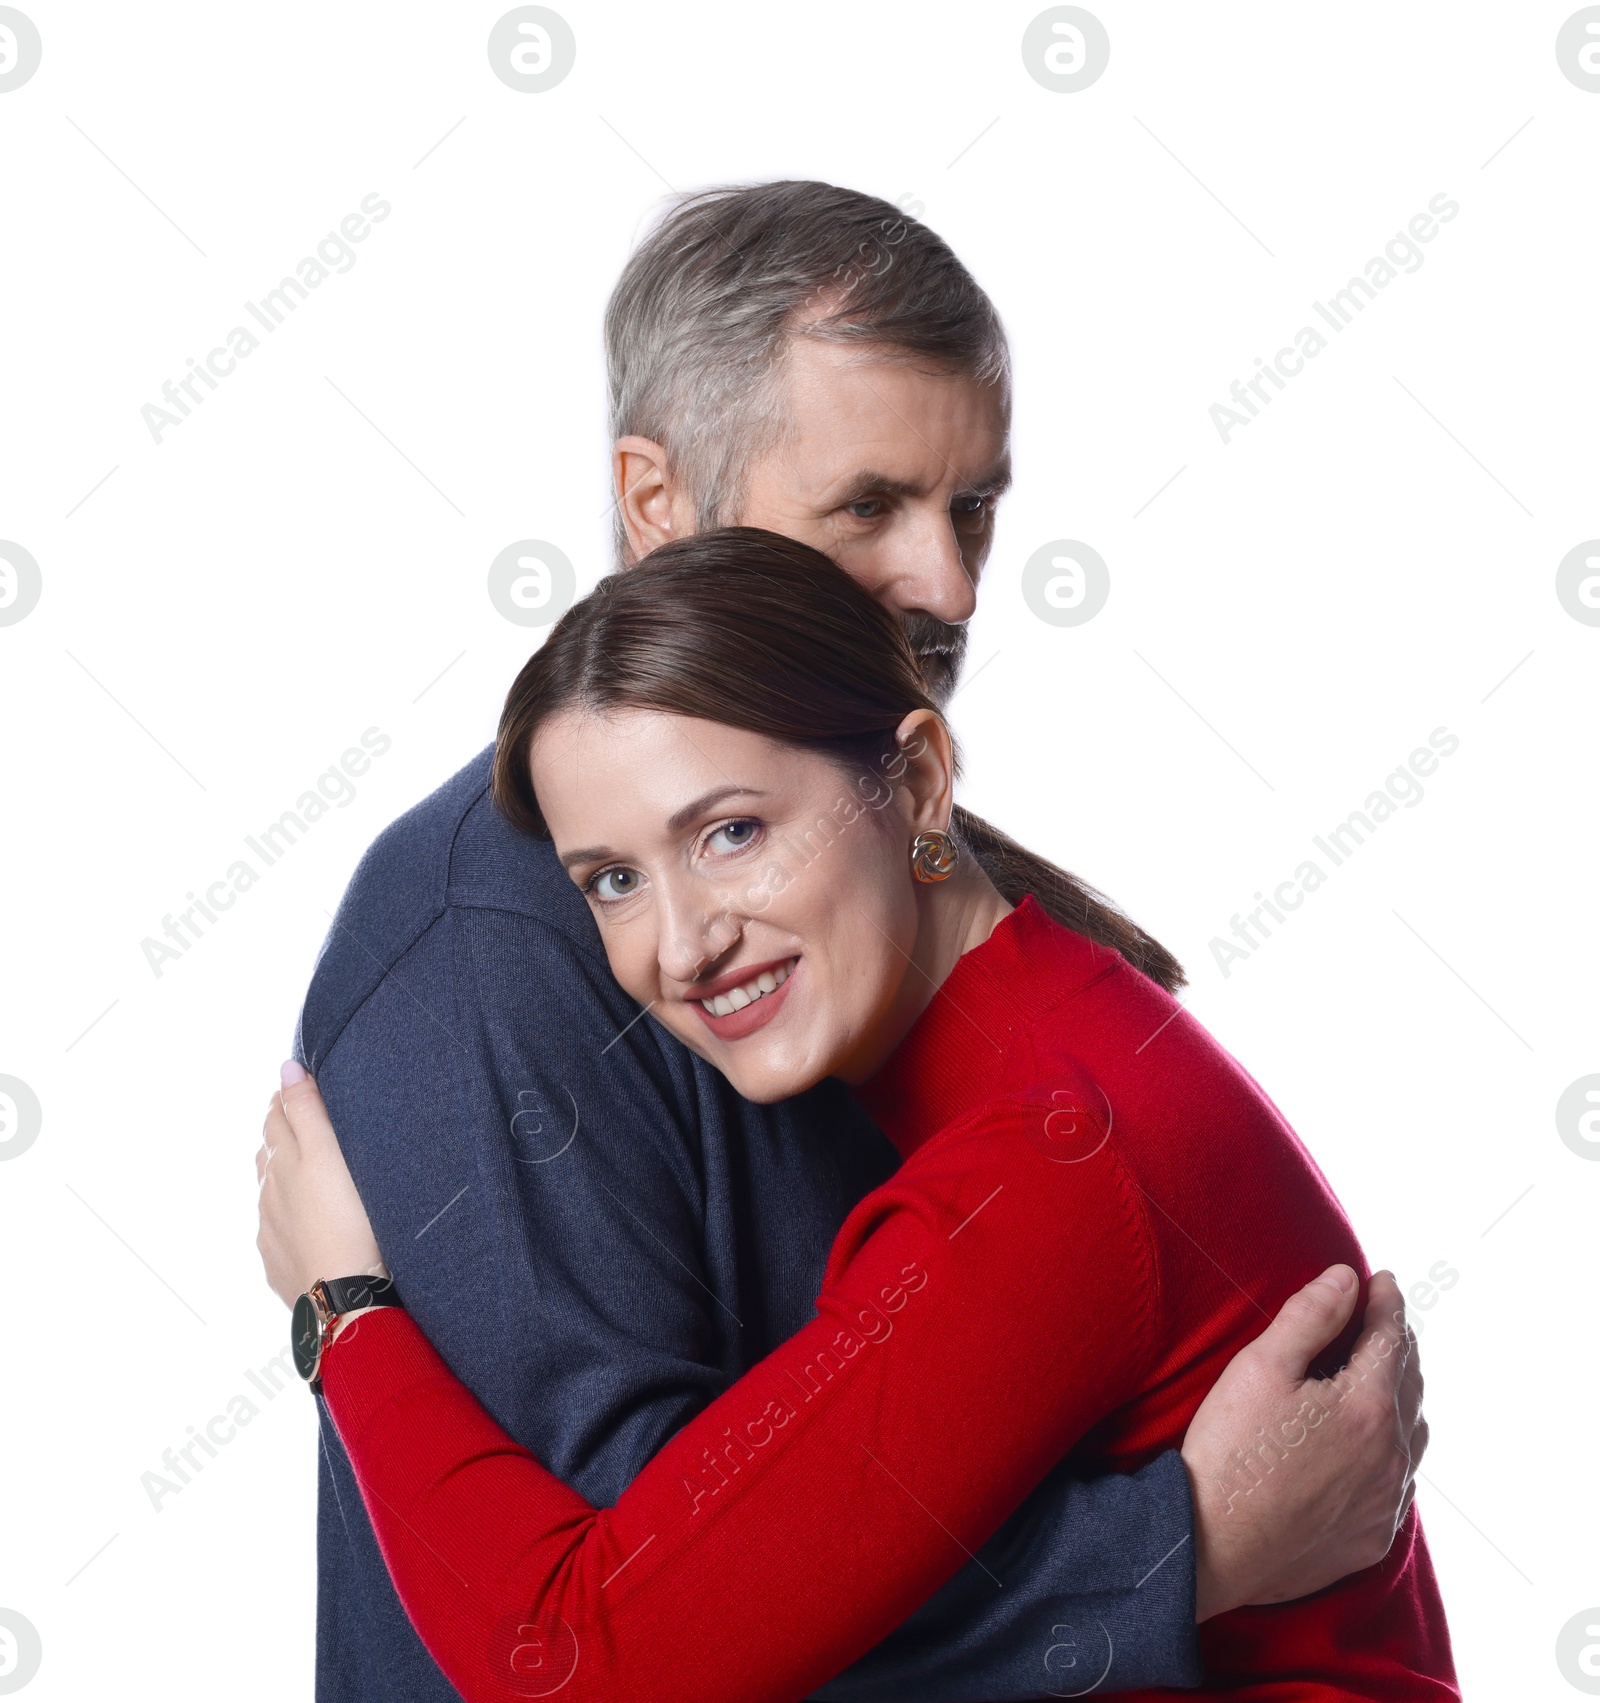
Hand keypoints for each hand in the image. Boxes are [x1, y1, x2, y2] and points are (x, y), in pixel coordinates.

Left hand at [256, 1062, 384, 1307]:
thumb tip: (285, 1067)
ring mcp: (270, 1233)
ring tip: (303, 1169)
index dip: (287, 1100)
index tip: (298, 1087)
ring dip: (282, 1176)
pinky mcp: (280, 1265)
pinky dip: (287, 1217)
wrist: (344, 1300)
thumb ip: (307, 1110)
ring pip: (270, 1194)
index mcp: (280, 1164)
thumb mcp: (329, 1155)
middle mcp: (267, 1196)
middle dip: (281, 1133)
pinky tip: (302, 1223)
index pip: (277, 1119)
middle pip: (269, 1154)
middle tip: (300, 1120)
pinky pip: (277, 1232)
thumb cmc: (346, 1221)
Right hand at [1181, 1265, 1424, 1620]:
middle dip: (1398, 1344)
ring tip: (1383, 1376)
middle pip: (1410, 1383)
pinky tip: (1372, 1445)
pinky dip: (1393, 1451)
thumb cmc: (1230, 1451)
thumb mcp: (1261, 1366)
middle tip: (1381, 1319)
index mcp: (1368, 1407)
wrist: (1211, 1545)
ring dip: (1402, 1397)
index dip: (1387, 1302)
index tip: (1383, 1279)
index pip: (1391, 1338)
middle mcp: (1392, 1456)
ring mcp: (1386, 1502)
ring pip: (1414, 1435)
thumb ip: (1310, 1315)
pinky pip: (1399, 1483)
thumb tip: (1347, 1278)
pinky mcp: (1372, 1537)